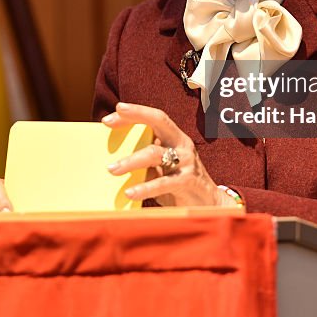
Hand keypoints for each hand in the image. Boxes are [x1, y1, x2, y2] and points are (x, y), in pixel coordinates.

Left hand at [102, 102, 233, 207]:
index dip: (134, 113)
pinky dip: (144, 188)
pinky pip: (162, 182)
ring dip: (130, 160)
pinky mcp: (187, 181)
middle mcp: (182, 144)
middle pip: (159, 121)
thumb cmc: (179, 184)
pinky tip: (130, 193)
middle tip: (108, 123)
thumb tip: (113, 161)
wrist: (209, 204)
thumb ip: (146, 161)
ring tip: (112, 169)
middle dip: (135, 116)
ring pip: (154, 153)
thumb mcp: (162, 168)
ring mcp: (186, 161)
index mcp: (175, 138)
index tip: (109, 117)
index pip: (156, 117)